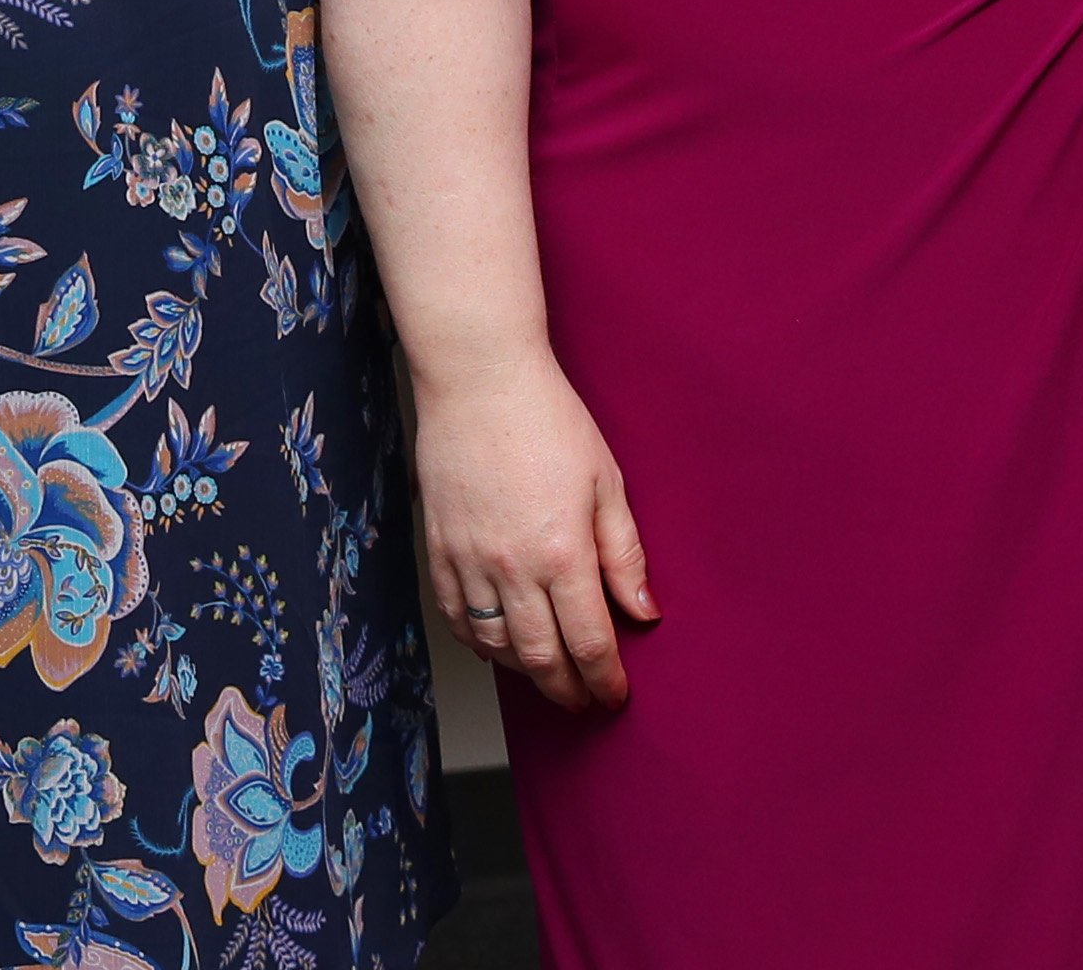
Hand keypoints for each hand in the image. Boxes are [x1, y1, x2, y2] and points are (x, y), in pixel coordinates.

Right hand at [414, 354, 657, 713]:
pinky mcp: (439, 549)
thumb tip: (644, 611)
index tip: (616, 694)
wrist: (479, 380)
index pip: (589, 643)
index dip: (605, 680)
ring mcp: (469, 561)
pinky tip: (496, 647)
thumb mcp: (606, 482)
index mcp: (562, 552)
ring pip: (495, 646)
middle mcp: (512, 568)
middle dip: (568, 690)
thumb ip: (624, 554)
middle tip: (585, 701)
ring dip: (525, 672)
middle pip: (542, 658)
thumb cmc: (549, 420)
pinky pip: (456, 617)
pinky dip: (478, 643)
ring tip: (547, 676)